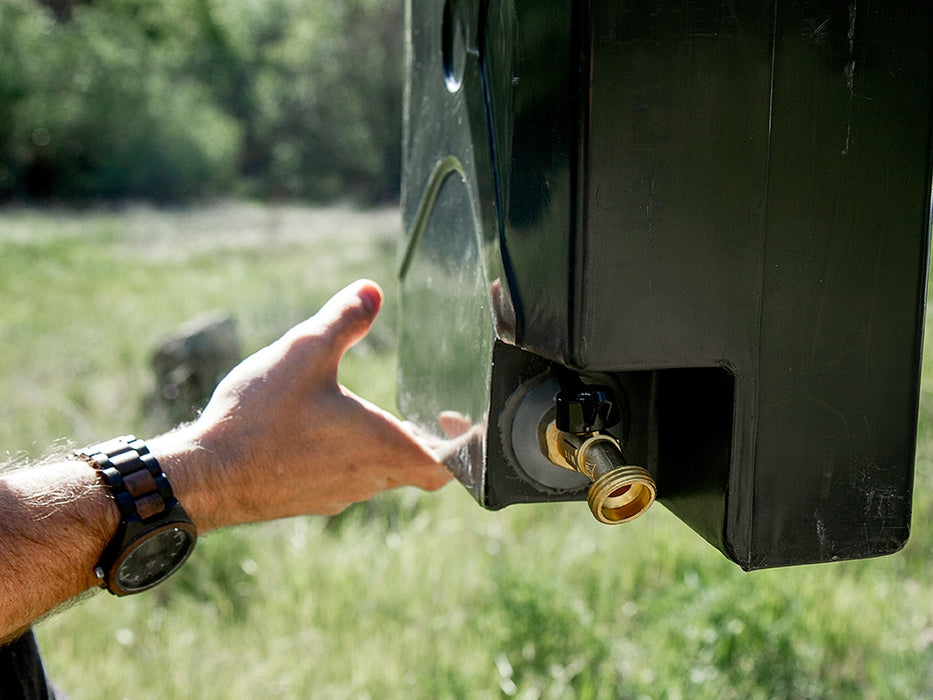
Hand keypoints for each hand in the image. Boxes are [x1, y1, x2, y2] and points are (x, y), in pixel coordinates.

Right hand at [152, 279, 452, 530]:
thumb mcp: (305, 352)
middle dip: (418, 438)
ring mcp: (336, 496)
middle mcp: (367, 480)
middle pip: (414, 468)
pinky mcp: (306, 501)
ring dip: (378, 446)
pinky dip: (344, 457)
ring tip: (362, 411)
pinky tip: (317, 430)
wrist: (203, 477)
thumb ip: (344, 320)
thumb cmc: (259, 419)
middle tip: (415, 408)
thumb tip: (372, 291)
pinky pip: (342, 480)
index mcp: (382, 448)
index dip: (462, 445)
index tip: (451, 416)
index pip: (447, 466)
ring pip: (376, 473)